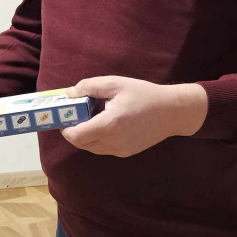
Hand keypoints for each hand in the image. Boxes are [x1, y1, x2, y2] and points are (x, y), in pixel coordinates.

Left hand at [60, 76, 207, 156]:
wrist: (172, 112)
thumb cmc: (145, 94)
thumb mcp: (116, 83)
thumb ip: (89, 86)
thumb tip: (69, 93)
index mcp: (110, 124)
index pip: (76, 136)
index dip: (65, 128)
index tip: (64, 116)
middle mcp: (113, 142)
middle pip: (81, 143)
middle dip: (73, 131)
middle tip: (74, 115)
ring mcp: (120, 150)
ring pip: (91, 147)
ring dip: (85, 135)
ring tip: (90, 117)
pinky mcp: (125, 152)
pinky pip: (102, 148)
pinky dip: (97, 139)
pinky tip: (104, 123)